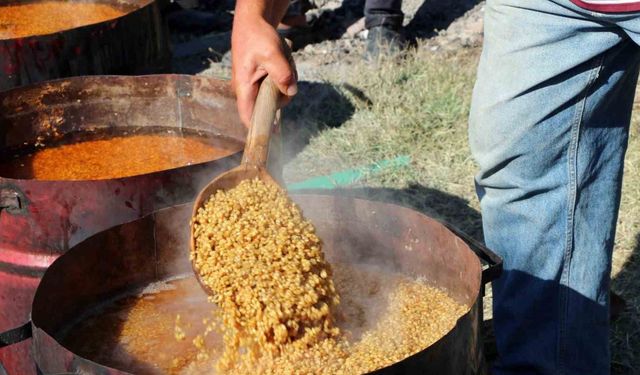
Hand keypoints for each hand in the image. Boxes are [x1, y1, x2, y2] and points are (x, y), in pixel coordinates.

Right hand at [231, 11, 296, 126]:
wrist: (252, 23)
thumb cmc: (257, 37)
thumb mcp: (272, 54)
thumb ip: (282, 75)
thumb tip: (291, 92)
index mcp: (244, 87)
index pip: (248, 117)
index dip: (260, 129)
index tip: (275, 135)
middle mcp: (247, 90)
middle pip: (269, 107)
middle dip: (282, 95)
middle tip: (287, 74)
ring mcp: (254, 87)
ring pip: (276, 97)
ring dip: (285, 83)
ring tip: (283, 63)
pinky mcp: (261, 82)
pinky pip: (277, 88)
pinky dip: (284, 78)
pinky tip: (282, 64)